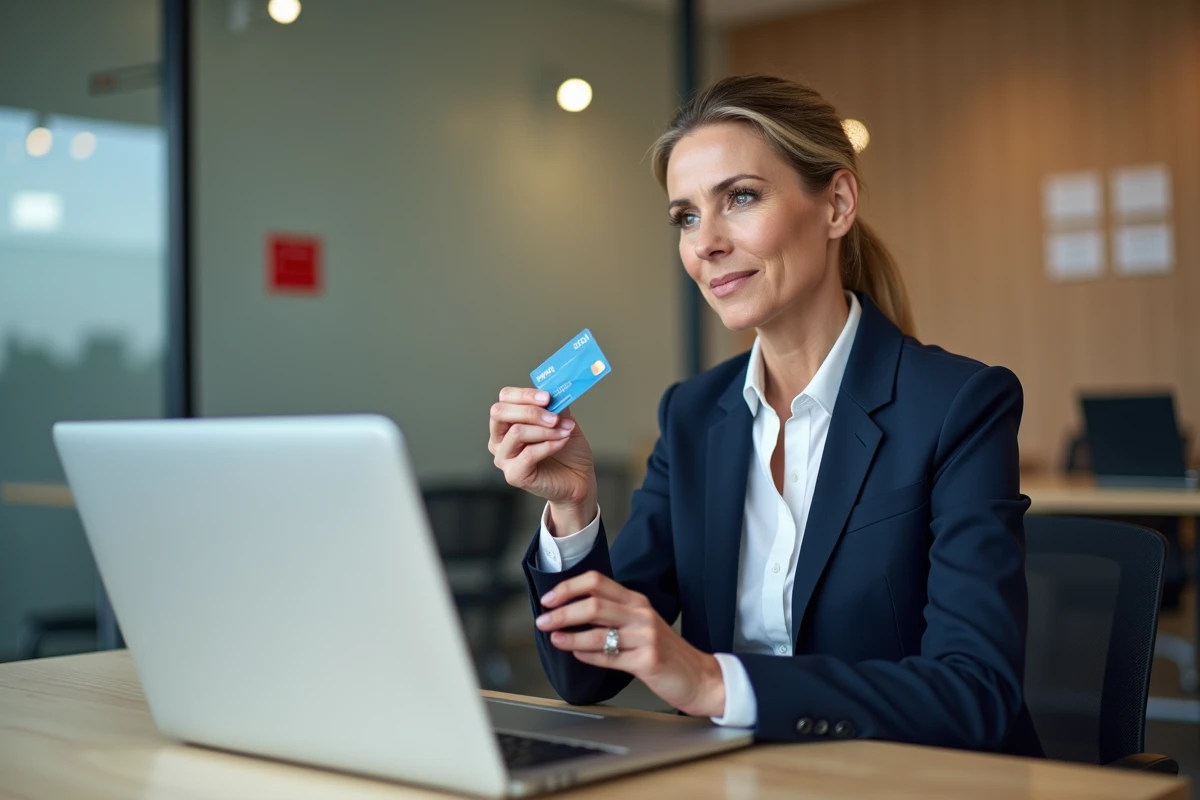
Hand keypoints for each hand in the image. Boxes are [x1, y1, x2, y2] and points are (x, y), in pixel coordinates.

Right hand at [488, 387, 596, 532]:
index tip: (548, 397)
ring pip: (516, 432)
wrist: (578, 479)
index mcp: (506, 422)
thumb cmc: (568, 451)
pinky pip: (529, 454)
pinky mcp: (513, 474)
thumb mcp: (563, 420)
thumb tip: (553, 389)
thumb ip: (554, 405)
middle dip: (530, 411)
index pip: (504, 399)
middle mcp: (499, 439)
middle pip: (500, 412)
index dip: (525, 395)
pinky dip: (549, 445)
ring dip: (545, 429)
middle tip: (555, 417)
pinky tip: (563, 441)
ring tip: (566, 430)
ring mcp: (504, 458)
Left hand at [534, 571, 725, 717]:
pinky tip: (576, 653)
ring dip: (569, 635)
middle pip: (594, 603)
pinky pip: (609, 656)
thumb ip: (613, 617)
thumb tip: (572, 614)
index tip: (549, 598)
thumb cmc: (666, 653)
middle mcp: (641, 614)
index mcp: (637, 601)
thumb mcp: (641, 626)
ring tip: (553, 637)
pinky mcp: (647, 660)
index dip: (569, 587)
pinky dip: (587, 654)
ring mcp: (646, 637)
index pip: (598, 581)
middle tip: (542, 619)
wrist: (700, 677)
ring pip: (598, 631)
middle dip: (562, 611)